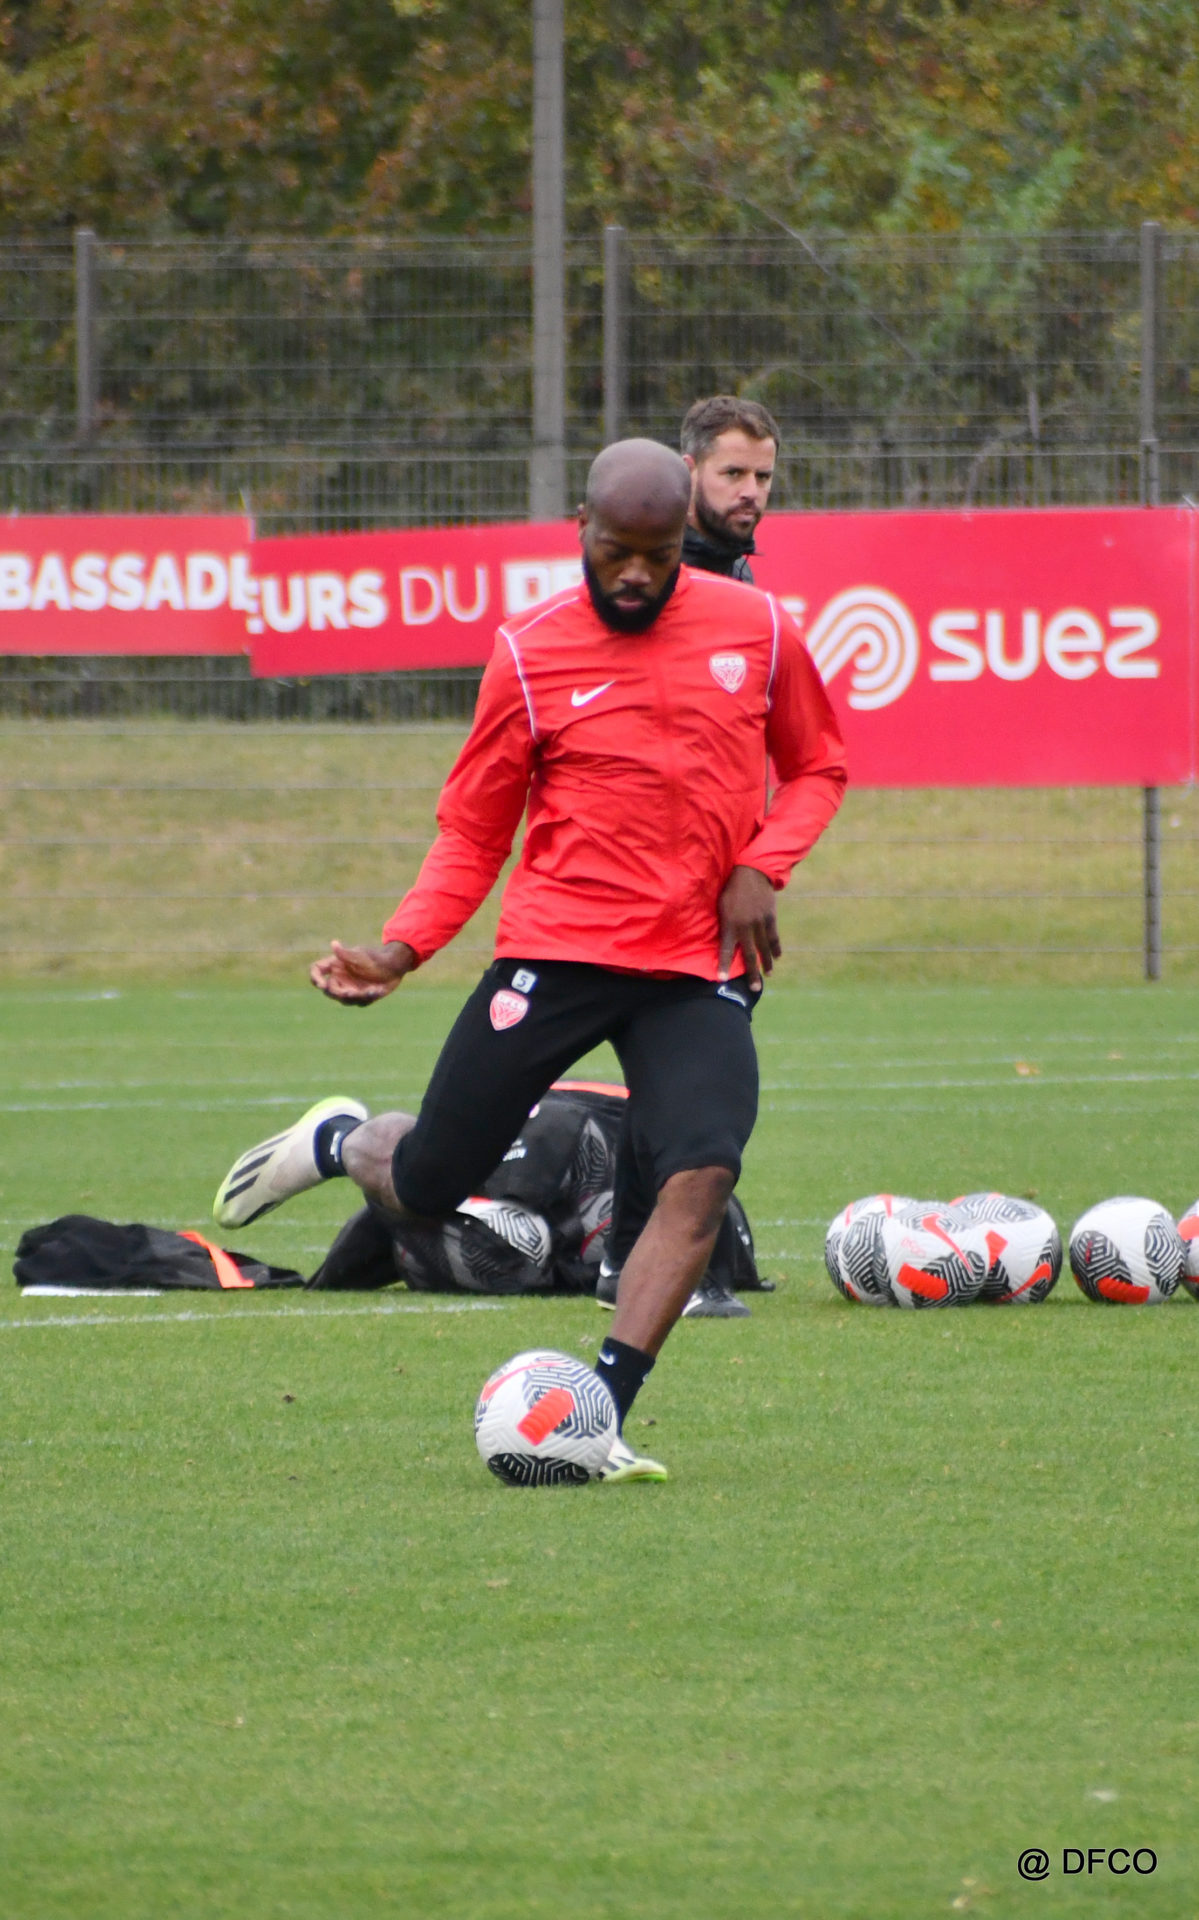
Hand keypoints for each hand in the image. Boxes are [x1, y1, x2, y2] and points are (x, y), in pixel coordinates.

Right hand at [309, 939, 416, 1006]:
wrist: (394, 965)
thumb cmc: (376, 957)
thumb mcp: (361, 956)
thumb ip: (346, 954)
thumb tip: (333, 944)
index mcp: (336, 965)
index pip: (317, 970)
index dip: (315, 977)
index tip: (321, 984)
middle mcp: (340, 977)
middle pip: (329, 989)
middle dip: (340, 992)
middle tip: (353, 992)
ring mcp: (349, 988)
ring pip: (344, 999)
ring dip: (357, 996)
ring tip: (372, 989)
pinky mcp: (360, 997)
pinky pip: (360, 1001)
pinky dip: (369, 996)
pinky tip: (379, 989)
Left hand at [717, 865, 780, 989]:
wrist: (751, 873)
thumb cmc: (731, 889)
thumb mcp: (721, 906)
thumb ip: (723, 923)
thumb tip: (722, 939)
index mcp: (730, 924)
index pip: (725, 949)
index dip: (724, 965)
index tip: (722, 980)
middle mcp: (745, 927)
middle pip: (749, 954)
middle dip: (751, 973)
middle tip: (754, 989)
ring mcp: (759, 923)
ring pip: (763, 948)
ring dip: (766, 963)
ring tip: (768, 975)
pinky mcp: (770, 917)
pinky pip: (773, 936)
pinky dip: (775, 947)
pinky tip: (777, 957)